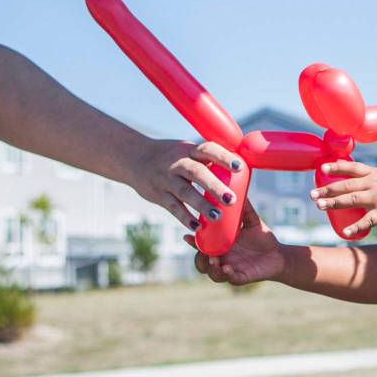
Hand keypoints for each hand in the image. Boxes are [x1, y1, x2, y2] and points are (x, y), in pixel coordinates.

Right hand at [129, 138, 244, 230]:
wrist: (134, 158)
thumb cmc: (172, 157)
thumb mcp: (188, 151)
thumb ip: (209, 161)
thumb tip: (242, 170)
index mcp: (189, 150)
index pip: (208, 150)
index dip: (224, 157)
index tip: (240, 167)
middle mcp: (177, 163)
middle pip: (197, 173)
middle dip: (214, 186)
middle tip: (232, 199)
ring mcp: (166, 179)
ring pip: (184, 192)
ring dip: (201, 205)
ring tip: (217, 217)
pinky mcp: (158, 194)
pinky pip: (173, 207)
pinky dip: (184, 217)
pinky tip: (197, 227)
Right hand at [186, 199, 284, 285]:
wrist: (279, 254)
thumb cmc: (262, 237)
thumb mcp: (251, 220)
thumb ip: (243, 207)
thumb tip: (238, 185)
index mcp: (220, 243)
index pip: (201, 243)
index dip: (192, 241)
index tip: (188, 235)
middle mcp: (221, 257)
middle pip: (201, 261)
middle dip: (199, 257)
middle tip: (203, 250)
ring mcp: (230, 268)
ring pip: (211, 273)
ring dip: (210, 267)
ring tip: (214, 259)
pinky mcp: (241, 277)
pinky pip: (230, 279)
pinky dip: (226, 274)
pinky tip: (228, 268)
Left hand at [311, 160, 376, 237]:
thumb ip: (371, 177)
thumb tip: (355, 177)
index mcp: (374, 174)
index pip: (351, 168)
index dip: (336, 167)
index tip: (321, 169)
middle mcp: (374, 184)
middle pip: (346, 185)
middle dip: (327, 190)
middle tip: (312, 195)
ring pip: (352, 199)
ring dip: (334, 203)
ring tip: (319, 206)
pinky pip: (367, 221)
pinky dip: (355, 227)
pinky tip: (345, 232)